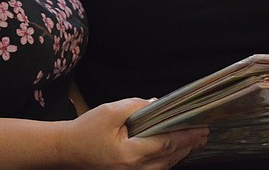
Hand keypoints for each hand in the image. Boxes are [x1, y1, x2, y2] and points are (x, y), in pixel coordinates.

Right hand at [61, 97, 207, 168]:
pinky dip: (167, 160)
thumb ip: (136, 106)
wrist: (65, 150)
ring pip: (163, 166)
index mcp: (131, 154)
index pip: (166, 144)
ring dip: (179, 153)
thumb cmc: (85, 130)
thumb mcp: (110, 111)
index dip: (186, 136)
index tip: (200, 128)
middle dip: (188, 145)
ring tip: (194, 142)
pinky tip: (173, 152)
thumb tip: (158, 104)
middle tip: (204, 134)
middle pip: (169, 158)